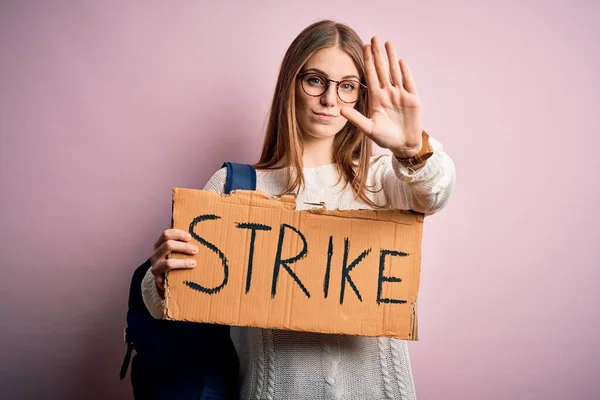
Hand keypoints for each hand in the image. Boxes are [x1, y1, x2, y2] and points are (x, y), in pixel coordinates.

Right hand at [149, 229, 197, 295]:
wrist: (165, 281)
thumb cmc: (174, 262)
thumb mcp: (175, 252)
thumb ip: (182, 244)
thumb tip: (199, 236)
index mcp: (159, 245)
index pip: (166, 235)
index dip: (178, 234)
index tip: (190, 237)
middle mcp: (155, 255)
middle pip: (168, 245)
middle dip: (184, 247)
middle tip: (196, 250)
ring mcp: (155, 267)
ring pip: (168, 262)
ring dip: (183, 262)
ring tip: (194, 263)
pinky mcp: (158, 279)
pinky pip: (169, 275)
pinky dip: (180, 273)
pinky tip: (188, 272)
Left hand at [340, 36, 422, 157]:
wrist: (403, 145)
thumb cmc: (385, 138)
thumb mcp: (369, 129)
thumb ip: (356, 119)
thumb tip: (341, 110)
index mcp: (377, 98)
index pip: (371, 76)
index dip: (368, 62)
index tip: (363, 47)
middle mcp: (388, 93)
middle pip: (382, 69)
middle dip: (378, 54)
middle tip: (374, 37)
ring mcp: (400, 95)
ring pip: (395, 72)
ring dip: (391, 57)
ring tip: (387, 43)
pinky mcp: (413, 99)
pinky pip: (408, 82)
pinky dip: (405, 72)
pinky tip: (400, 61)